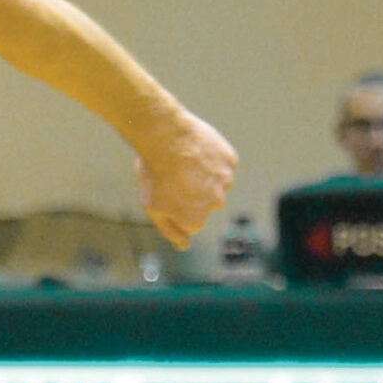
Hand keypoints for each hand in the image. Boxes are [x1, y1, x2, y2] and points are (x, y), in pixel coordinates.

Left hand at [136, 112, 237, 248]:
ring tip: (183, 162)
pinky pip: (222, 164)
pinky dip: (211, 160)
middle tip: (174, 176)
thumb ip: (170, 230)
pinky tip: (195, 152)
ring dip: (203, 176)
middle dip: (191, 193)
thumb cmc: (154, 173)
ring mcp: (226, 181)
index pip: (189, 221)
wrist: (165, 136)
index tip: (165, 193)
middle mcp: (216, 204)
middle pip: (204, 203)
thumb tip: (184, 245)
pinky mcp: (230, 161)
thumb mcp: (152, 207)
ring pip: (215, 183)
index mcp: (195, 220)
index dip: (175, 206)